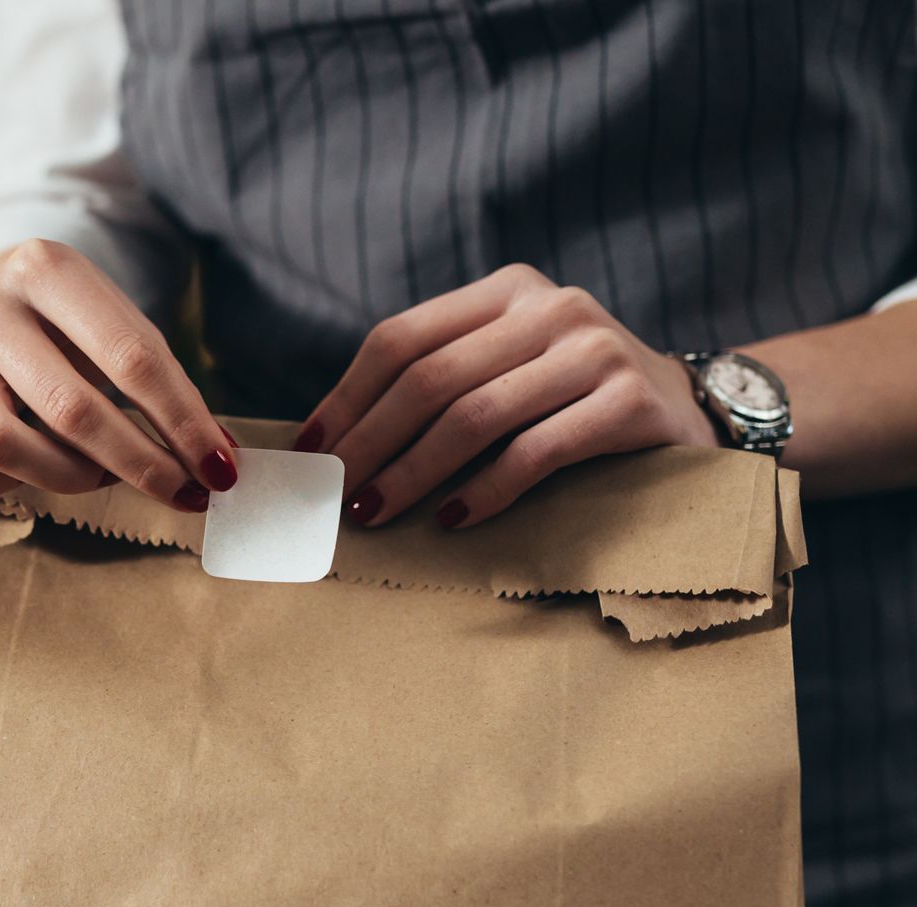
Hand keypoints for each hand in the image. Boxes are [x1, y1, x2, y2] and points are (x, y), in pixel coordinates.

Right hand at [0, 239, 237, 511]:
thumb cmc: (74, 325)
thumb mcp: (119, 326)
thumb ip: (161, 382)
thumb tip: (214, 455)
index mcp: (46, 267)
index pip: (130, 358)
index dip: (182, 422)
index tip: (219, 467)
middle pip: (72, 408)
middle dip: (141, 463)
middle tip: (182, 491)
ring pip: (6, 445)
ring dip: (70, 477)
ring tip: (102, 474)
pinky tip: (29, 472)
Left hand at [301, 264, 717, 527]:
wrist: (689, 412)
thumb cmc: (570, 401)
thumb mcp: (507, 367)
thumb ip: (441, 381)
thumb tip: (334, 440)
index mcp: (506, 291)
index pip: (402, 338)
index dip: (348, 397)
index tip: (312, 449)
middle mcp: (550, 307)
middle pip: (430, 378)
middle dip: (371, 443)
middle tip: (337, 495)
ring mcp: (594, 350)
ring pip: (476, 415)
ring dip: (414, 473)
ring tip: (376, 513)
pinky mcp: (629, 402)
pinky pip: (535, 452)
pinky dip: (483, 491)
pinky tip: (450, 521)